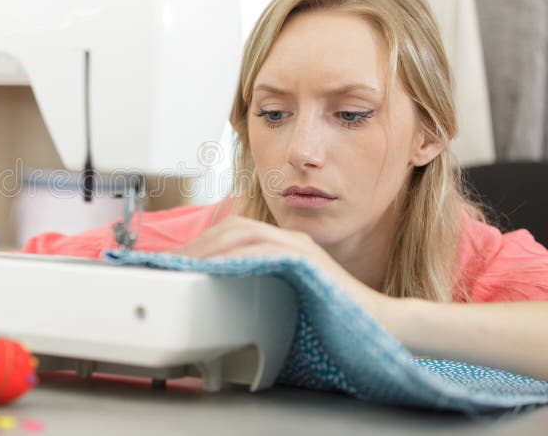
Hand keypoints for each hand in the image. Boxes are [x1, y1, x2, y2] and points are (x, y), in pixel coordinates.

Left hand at [172, 215, 390, 323]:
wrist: (379, 325)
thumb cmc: (333, 317)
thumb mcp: (287, 297)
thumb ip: (261, 288)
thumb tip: (222, 295)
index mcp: (284, 247)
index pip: (236, 233)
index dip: (204, 243)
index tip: (179, 261)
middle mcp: (290, 241)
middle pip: (235, 228)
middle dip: (200, 243)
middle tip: (172, 263)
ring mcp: (299, 248)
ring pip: (244, 233)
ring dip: (210, 248)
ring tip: (185, 266)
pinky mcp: (307, 261)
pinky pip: (264, 251)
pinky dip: (236, 257)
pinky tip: (215, 268)